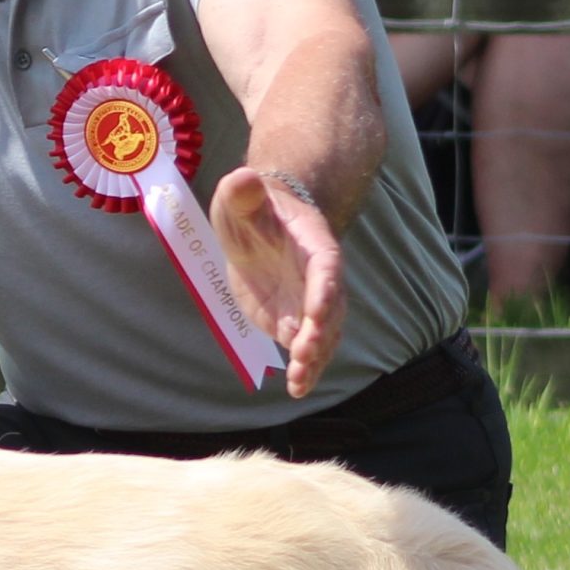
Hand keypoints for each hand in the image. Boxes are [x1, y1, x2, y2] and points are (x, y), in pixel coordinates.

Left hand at [208, 166, 345, 401]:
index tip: (318, 312)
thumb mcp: (240, 195)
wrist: (258, 223)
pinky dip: (304, 370)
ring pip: (321, 336)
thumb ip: (243, 192)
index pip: (326, 268)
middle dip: (320, 333)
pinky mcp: (292, 321)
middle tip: (304, 354)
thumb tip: (242, 179)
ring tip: (299, 382)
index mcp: (313, 244)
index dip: (324, 290)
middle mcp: (319, 278)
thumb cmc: (252, 206)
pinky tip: (297, 390)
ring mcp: (308, 303)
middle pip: (329, 309)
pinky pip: (305, 349)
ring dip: (313, 359)